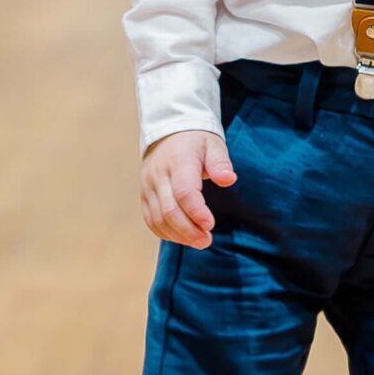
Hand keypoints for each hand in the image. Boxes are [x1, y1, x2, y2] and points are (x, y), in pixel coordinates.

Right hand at [140, 130, 235, 248]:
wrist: (168, 133)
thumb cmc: (195, 141)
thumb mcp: (213, 144)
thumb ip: (221, 163)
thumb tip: (229, 180)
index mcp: (178, 161)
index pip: (184, 192)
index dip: (196, 212)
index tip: (210, 225)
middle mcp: (159, 175)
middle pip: (169, 210)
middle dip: (189, 230)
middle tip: (207, 241)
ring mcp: (148, 186)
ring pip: (158, 219)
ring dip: (178, 235)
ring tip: (199, 242)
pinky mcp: (145, 196)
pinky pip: (151, 220)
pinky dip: (166, 233)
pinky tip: (183, 237)